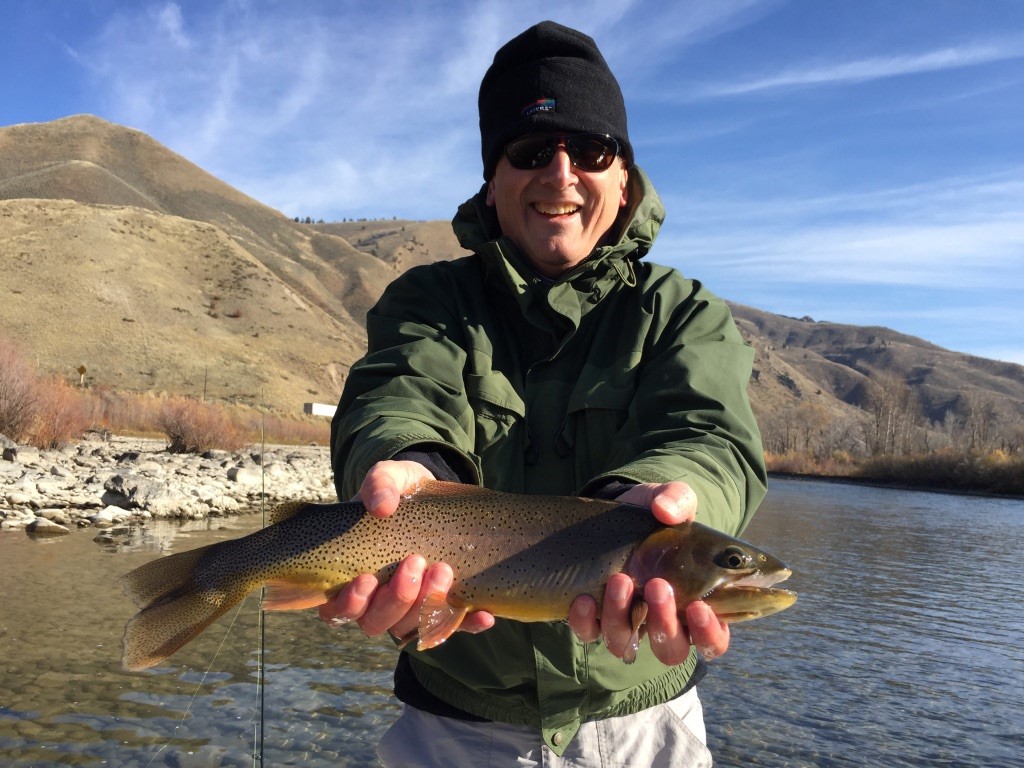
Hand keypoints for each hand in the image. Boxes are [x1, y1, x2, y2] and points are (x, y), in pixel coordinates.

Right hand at [318, 460, 494, 639]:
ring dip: (427, 606)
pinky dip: (467, 624)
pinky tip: (483, 614)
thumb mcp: (389, 477)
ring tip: (443, 571)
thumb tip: (380, 505)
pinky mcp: (441, 606)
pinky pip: (451, 624)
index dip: (350, 603)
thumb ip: (379, 484)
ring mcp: (409, 607)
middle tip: (415, 563)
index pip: (339, 609)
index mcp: (352, 576)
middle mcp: (377, 600)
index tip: (366, 579)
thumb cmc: (400, 491)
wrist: (433, 495)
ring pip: (411, 628)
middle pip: (377, 622)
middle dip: (397, 598)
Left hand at [568, 481, 729, 664]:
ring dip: (621, 618)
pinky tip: (584, 598)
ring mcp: (626, 623)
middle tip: (657, 587)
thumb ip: (678, 500)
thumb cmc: (656, 516)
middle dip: (664, 624)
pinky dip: (585, 621)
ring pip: (625, 644)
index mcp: (696, 605)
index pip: (712, 639)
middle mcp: (662, 623)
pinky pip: (589, 633)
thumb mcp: (671, 500)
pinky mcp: (594, 617)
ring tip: (619, 580)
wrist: (617, 511)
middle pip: (670, 650)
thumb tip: (665, 510)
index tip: (699, 608)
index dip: (708, 633)